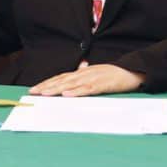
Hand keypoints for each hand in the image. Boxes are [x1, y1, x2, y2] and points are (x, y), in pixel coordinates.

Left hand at [28, 62, 144, 96]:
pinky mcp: (102, 84)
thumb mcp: (95, 75)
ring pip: (72, 84)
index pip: (60, 77)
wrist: (132, 71)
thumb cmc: (113, 75)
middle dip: (47, 86)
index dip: (47, 83)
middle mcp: (84, 73)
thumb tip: (72, 78)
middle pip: (62, 80)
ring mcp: (93, 78)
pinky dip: (77, 92)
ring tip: (45, 93)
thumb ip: (83, 77)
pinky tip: (67, 95)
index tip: (35, 89)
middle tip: (33, 92)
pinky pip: (88, 89)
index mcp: (81, 72)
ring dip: (57, 89)